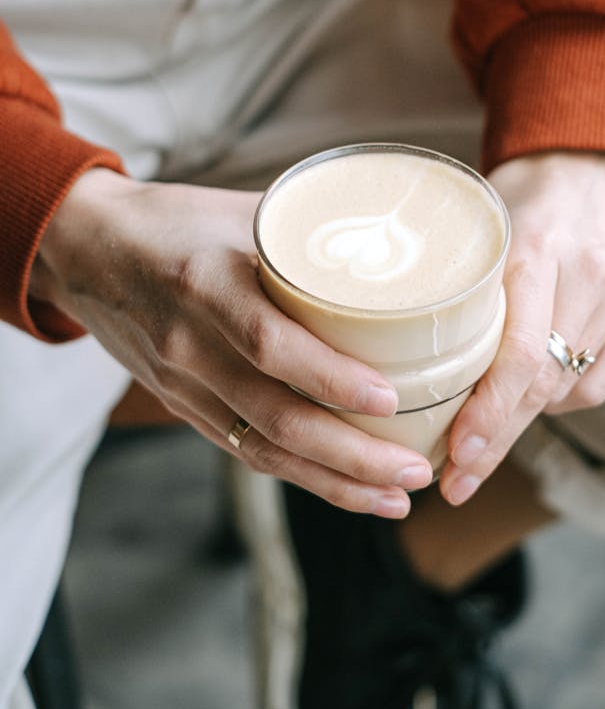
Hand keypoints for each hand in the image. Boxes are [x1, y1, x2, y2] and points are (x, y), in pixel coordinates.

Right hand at [31, 170, 433, 515]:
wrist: (82, 249)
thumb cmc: (172, 222)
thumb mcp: (239, 210)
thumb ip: (310, 231)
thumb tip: (396, 241)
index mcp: (205, 283)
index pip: (269, 343)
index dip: (330, 377)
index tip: (390, 397)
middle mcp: (189, 344)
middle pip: (276, 417)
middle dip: (352, 456)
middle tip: (417, 470)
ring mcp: (182, 384)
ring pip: (263, 449)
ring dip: (335, 482)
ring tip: (397, 498)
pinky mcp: (182, 406)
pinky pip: (244, 450)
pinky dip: (300, 476)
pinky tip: (347, 489)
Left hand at [439, 152, 604, 505]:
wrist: (592, 160)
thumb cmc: (518, 195)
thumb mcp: (477, 229)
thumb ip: (456, 291)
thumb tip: (406, 369)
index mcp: (537, 251)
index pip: (518, 356)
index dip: (488, 416)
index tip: (455, 458)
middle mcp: (588, 278)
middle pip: (540, 385)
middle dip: (493, 443)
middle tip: (454, 484)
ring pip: (565, 391)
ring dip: (518, 425)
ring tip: (476, 448)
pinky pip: (593, 383)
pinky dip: (555, 397)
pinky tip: (526, 396)